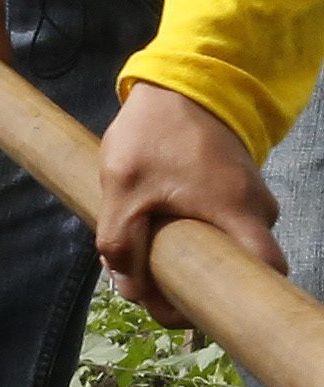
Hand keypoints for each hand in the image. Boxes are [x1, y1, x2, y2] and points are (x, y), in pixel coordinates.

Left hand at [97, 82, 286, 320]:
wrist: (181, 79)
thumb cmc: (156, 131)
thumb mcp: (123, 187)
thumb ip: (122, 243)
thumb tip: (129, 288)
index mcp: (239, 214)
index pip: (265, 276)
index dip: (231, 304)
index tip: (189, 307)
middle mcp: (258, 210)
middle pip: (238, 268)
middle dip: (197, 283)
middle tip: (153, 280)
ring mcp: (252, 197)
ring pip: (227, 246)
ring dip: (192, 256)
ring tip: (150, 250)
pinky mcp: (239, 188)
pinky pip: (224, 225)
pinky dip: (197, 233)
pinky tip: (162, 225)